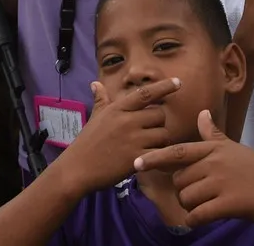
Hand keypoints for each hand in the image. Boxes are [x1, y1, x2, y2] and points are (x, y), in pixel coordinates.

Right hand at [62, 78, 179, 191]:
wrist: (75, 170)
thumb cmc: (86, 143)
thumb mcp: (95, 118)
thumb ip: (101, 100)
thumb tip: (96, 84)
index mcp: (118, 109)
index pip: (145, 93)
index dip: (164, 86)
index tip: (178, 81)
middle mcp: (127, 121)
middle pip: (159, 116)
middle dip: (158, 124)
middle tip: (149, 133)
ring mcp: (132, 140)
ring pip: (163, 135)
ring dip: (160, 142)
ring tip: (148, 148)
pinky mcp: (136, 159)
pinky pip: (160, 154)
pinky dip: (161, 157)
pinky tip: (156, 160)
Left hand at [135, 110, 253, 228]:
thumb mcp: (234, 148)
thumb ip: (213, 134)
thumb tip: (202, 113)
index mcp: (214, 149)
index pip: (178, 151)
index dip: (155, 158)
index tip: (135, 163)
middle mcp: (214, 162)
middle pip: (179, 180)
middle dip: (184, 191)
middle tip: (203, 194)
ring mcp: (221, 182)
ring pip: (186, 198)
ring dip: (192, 206)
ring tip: (209, 204)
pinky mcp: (227, 203)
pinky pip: (197, 214)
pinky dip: (195, 220)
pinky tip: (204, 219)